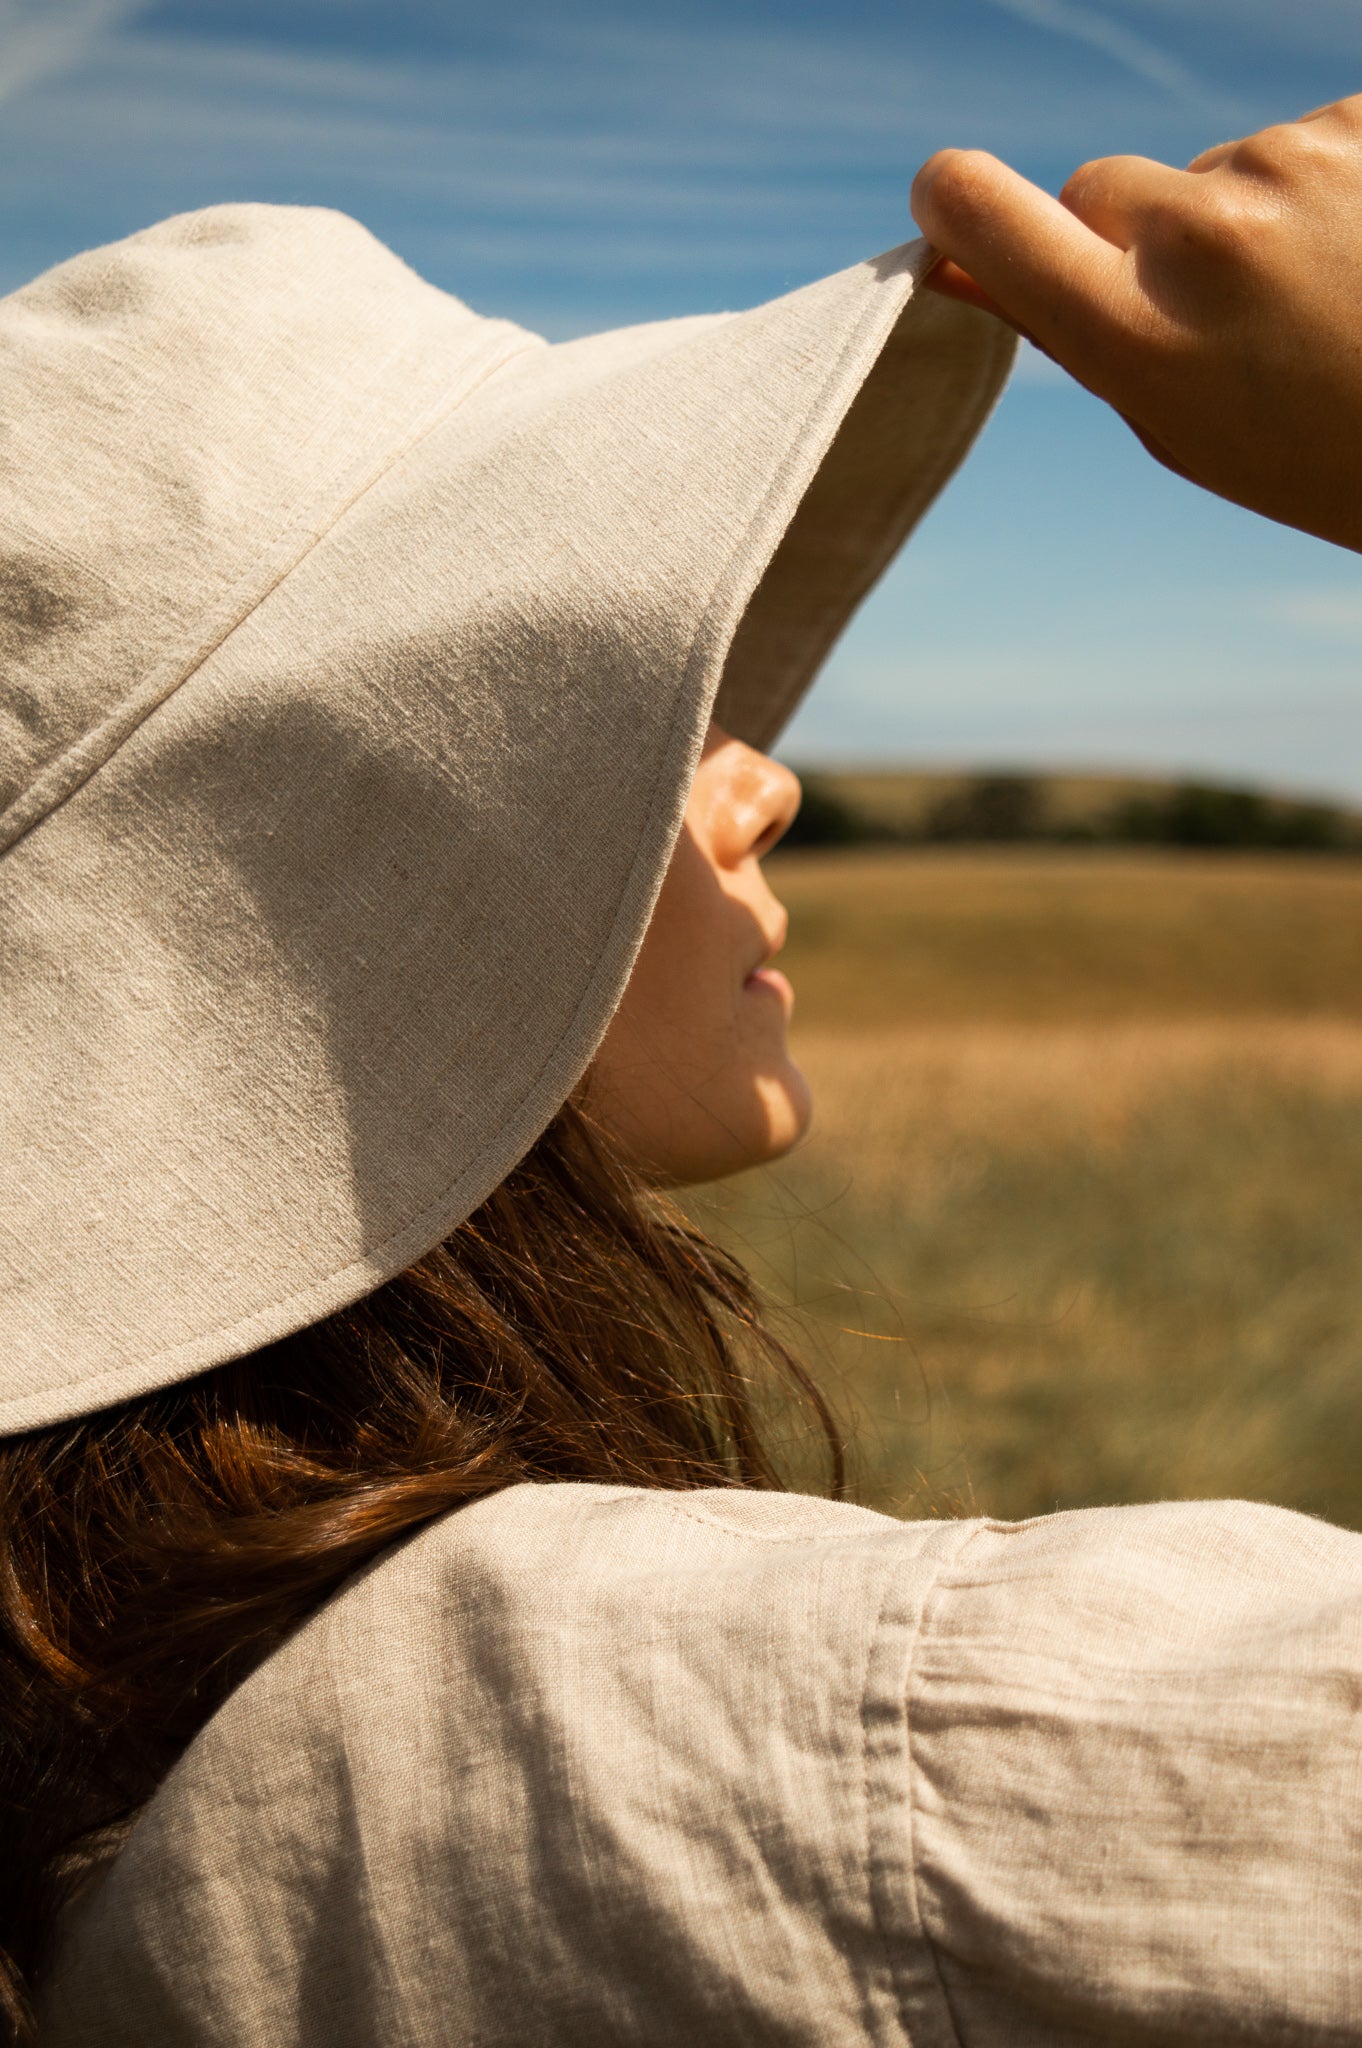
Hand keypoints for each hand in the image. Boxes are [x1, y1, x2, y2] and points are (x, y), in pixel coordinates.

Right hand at [912, 96, 1361, 553]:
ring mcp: (1294, 160)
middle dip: (1127, 237)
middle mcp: (1204, 232)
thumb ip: (1071, 335)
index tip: (951, 208)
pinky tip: (1360, 253)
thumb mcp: (1178, 424)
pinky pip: (1299, 142)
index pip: (984, 210)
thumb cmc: (1325, 456)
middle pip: (1101, 189)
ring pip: (1208, 170)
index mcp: (1138, 332)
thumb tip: (956, 264)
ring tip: (1318, 293)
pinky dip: (1317, 189)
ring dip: (1239, 219)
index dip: (956, 203)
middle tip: (1209, 315)